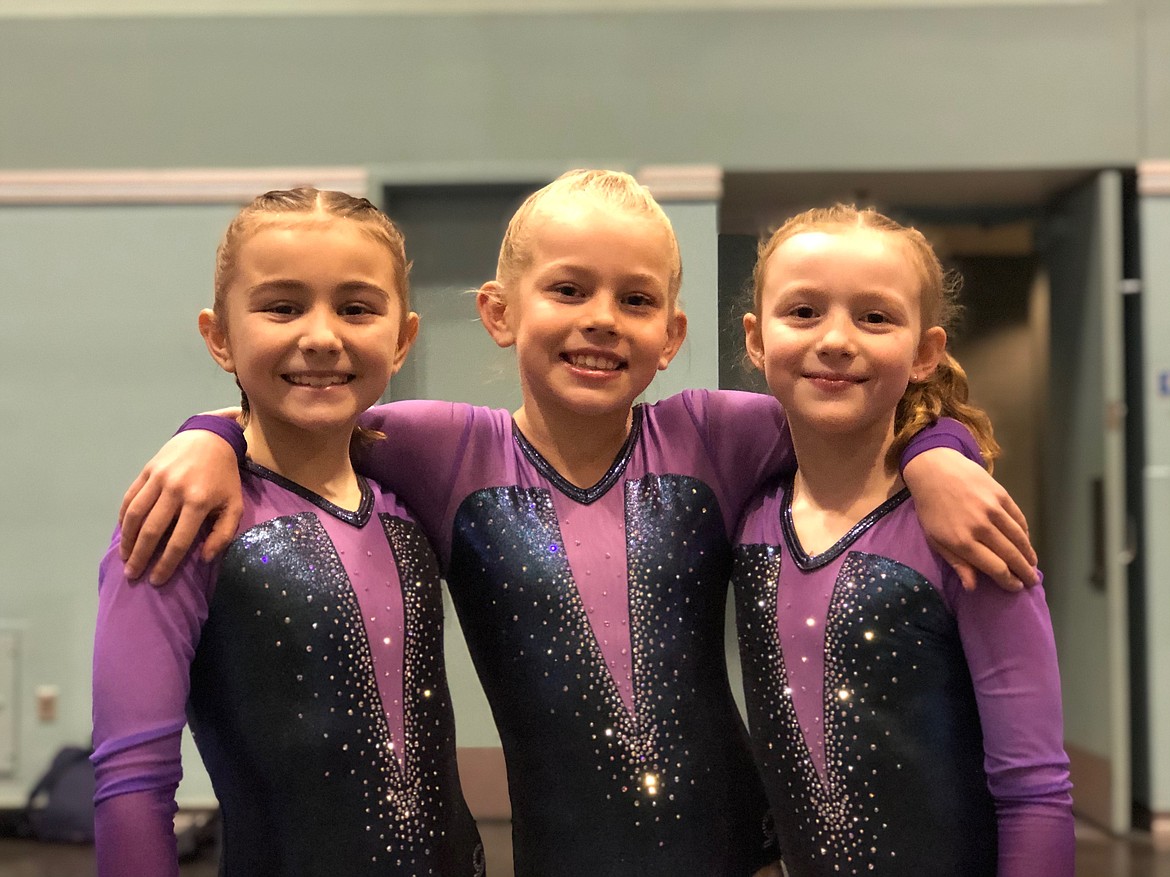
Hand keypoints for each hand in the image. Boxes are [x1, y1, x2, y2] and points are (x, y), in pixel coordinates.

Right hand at [119, 431, 242, 583]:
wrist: (210, 438)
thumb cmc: (224, 477)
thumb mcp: (234, 505)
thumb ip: (223, 534)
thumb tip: (204, 558)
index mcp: (198, 501)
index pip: (179, 541)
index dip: (166, 564)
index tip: (157, 580)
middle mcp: (175, 490)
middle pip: (152, 531)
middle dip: (141, 557)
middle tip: (133, 575)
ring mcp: (157, 479)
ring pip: (135, 515)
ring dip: (127, 540)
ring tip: (124, 558)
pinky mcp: (146, 471)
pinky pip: (129, 498)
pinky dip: (123, 518)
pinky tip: (123, 533)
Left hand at [903, 449, 1037, 591]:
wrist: (934, 470)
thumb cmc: (931, 508)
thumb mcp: (935, 539)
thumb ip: (956, 562)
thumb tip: (972, 587)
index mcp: (963, 542)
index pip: (996, 568)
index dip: (1009, 581)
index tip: (1015, 587)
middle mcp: (981, 527)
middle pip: (1011, 555)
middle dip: (1024, 572)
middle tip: (1032, 581)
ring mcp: (993, 510)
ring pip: (1019, 538)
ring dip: (1029, 554)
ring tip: (1033, 565)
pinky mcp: (1001, 495)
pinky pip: (1018, 518)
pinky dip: (1025, 533)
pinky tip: (1026, 541)